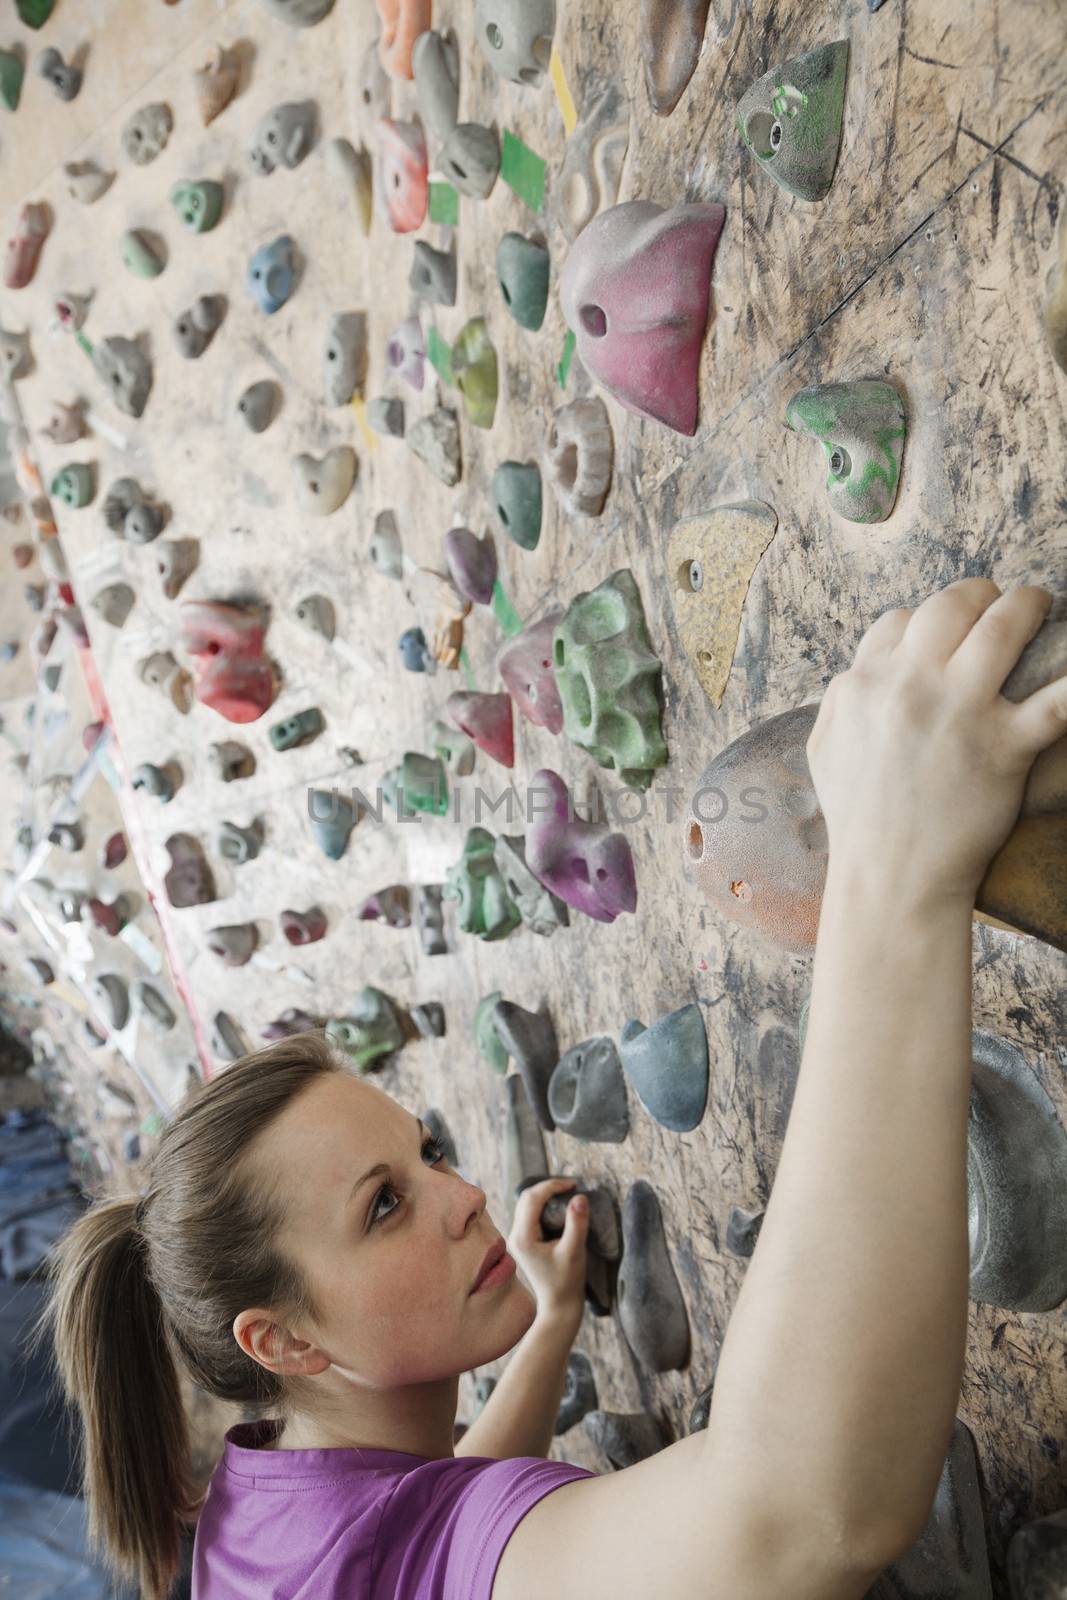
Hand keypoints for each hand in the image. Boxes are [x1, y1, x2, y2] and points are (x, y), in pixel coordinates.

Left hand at [506, 1177, 588, 1326]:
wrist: (559, 1305)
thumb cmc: (567, 1281)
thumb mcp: (574, 1251)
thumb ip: (577, 1224)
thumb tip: (579, 1197)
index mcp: (523, 1237)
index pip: (532, 1198)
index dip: (552, 1186)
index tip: (573, 1184)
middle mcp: (515, 1235)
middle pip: (526, 1198)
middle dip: (548, 1188)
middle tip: (571, 1187)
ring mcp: (518, 1238)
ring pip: (527, 1204)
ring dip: (546, 1195)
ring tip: (567, 1194)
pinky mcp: (525, 1241)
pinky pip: (531, 1214)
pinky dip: (544, 1205)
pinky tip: (560, 1208)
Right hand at [808, 578, 1066, 905]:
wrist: (891, 879)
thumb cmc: (858, 820)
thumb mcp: (824, 751)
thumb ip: (839, 703)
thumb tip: (857, 675)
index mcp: (865, 685)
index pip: (898, 622)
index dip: (925, 620)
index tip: (944, 633)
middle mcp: (912, 686)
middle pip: (950, 606)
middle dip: (980, 595)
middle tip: (1000, 604)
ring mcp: (961, 712)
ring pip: (1004, 628)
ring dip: (1028, 606)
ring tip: (1040, 606)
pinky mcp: (1007, 746)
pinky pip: (1058, 698)